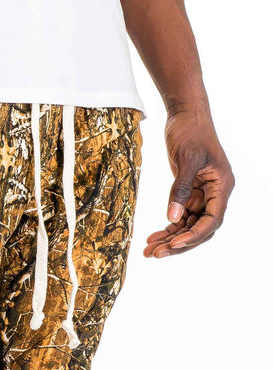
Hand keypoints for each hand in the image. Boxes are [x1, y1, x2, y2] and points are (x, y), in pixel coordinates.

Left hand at [144, 105, 234, 257]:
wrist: (185, 114)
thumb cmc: (191, 131)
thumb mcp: (186, 159)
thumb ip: (180, 189)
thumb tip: (173, 218)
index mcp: (222, 186)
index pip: (212, 220)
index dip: (194, 235)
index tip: (174, 244)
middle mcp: (215, 194)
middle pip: (199, 229)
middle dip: (178, 243)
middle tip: (154, 254)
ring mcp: (202, 196)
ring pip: (188, 226)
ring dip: (169, 240)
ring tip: (148, 251)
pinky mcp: (189, 194)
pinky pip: (179, 218)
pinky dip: (166, 228)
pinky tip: (151, 238)